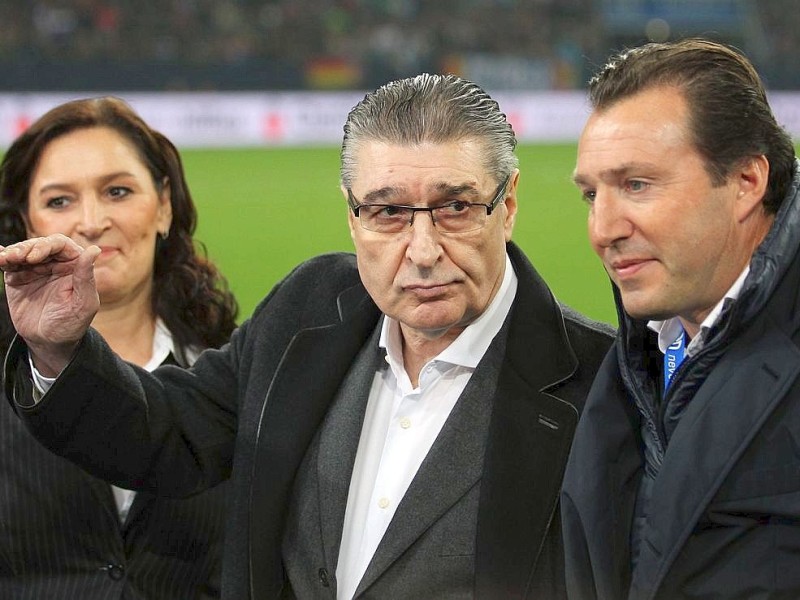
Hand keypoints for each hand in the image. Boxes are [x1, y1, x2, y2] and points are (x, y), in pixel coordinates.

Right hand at [0, 234, 100, 375]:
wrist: (49, 341)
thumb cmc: (72, 324)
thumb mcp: (84, 303)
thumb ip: (86, 277)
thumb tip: (95, 249)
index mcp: (75, 265)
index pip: (61, 245)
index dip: (47, 246)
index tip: (34, 258)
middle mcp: (56, 263)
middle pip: (40, 245)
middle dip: (27, 248)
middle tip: (16, 258)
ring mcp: (36, 269)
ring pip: (23, 251)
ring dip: (13, 252)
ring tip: (6, 259)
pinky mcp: (18, 278)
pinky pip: (9, 263)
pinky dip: (2, 258)